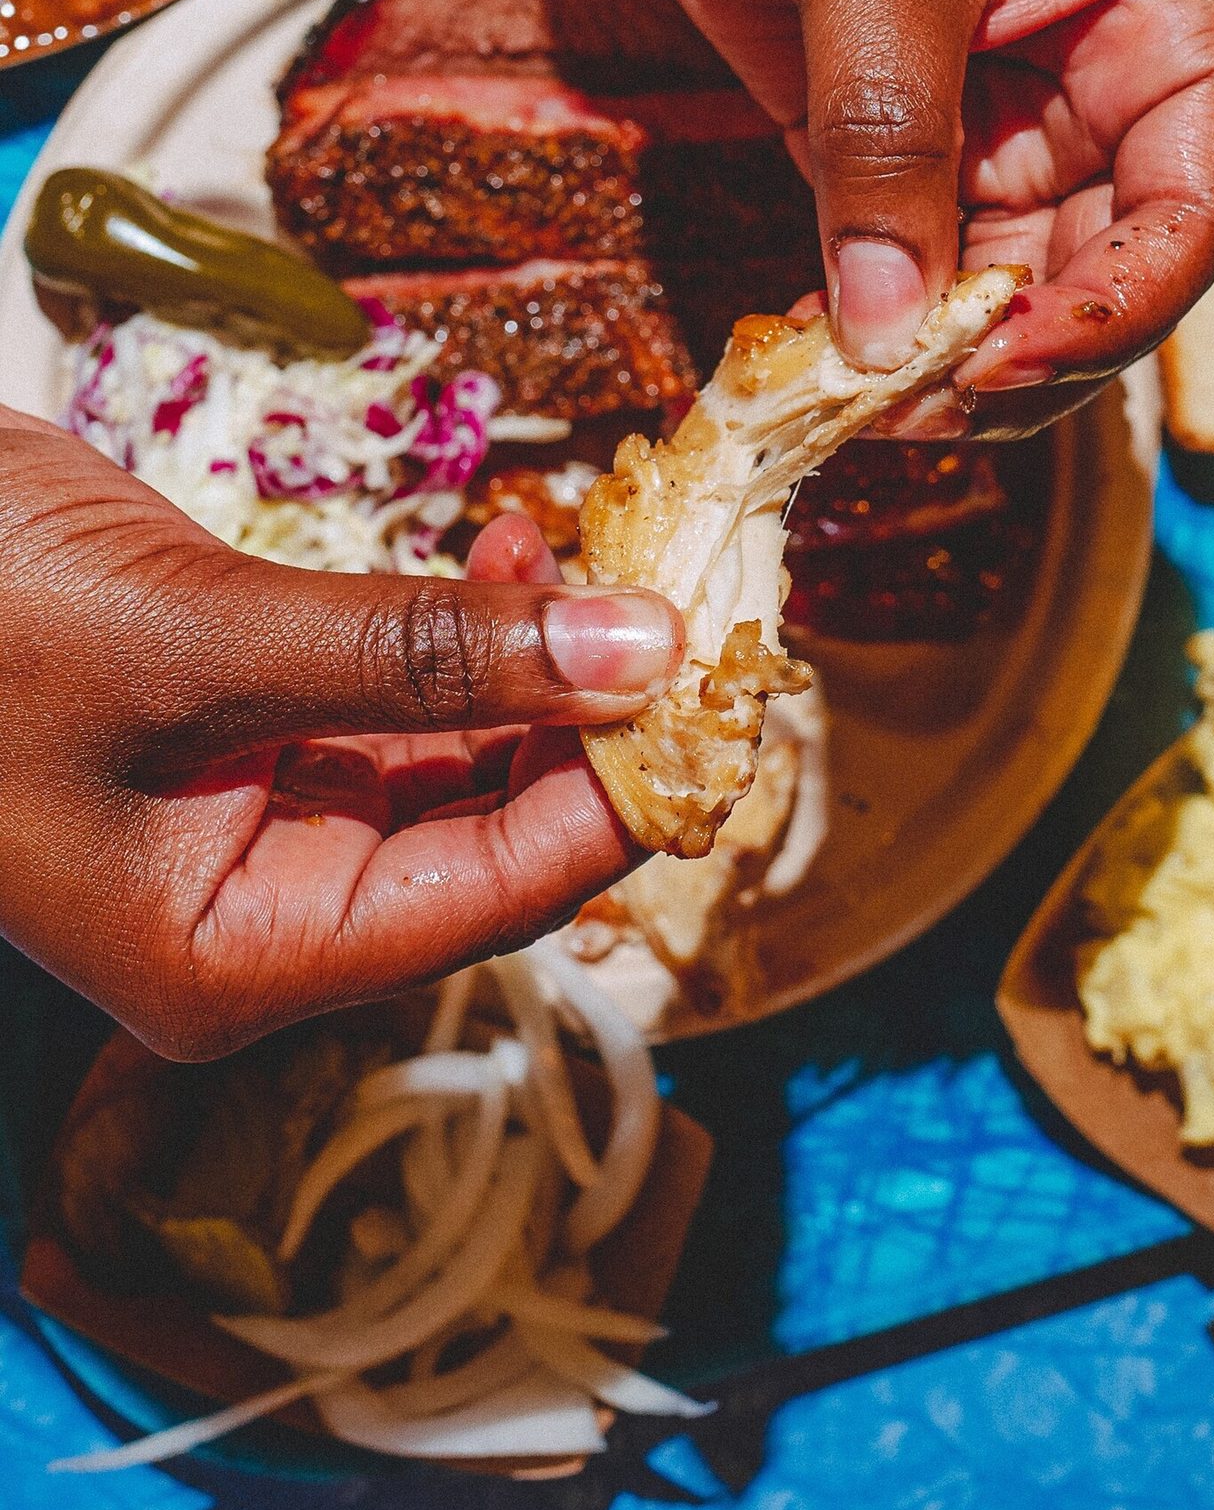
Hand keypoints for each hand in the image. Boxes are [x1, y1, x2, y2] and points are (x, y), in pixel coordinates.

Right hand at [0, 407, 681, 1057]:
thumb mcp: (197, 640)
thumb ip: (421, 650)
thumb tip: (638, 650)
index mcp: (244, 957)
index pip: (502, 894)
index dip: (625, 791)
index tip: (719, 679)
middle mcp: (269, 912)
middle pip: (498, 833)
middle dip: (593, 717)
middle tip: (677, 595)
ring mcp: (264, 823)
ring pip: (464, 761)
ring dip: (540, 662)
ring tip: (599, 552)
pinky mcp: (260, 735)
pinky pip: (408, 702)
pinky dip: (470, 635)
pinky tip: (515, 559)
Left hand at [589, 0, 1213, 434]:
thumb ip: (888, 142)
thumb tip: (883, 331)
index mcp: (1173, 17)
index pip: (1188, 215)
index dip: (1108, 312)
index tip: (999, 363)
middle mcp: (1104, 85)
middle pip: (1095, 278)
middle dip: (1008, 357)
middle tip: (905, 410)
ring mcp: (1001, 116)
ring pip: (997, 288)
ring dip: (929, 358)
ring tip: (847, 399)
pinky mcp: (899, 132)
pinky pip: (902, 257)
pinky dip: (866, 316)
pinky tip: (812, 350)